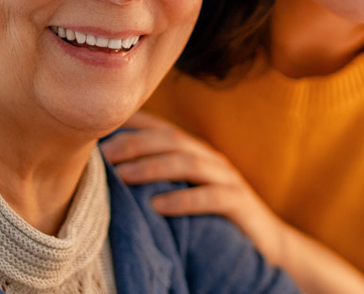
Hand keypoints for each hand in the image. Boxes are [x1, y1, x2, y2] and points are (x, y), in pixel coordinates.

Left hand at [100, 111, 286, 259]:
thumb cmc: (212, 217)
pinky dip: (183, 200)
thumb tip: (112, 172)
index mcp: (196, 151)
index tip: (99, 128)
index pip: (161, 127)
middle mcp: (211, 158)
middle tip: (104, 156)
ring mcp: (227, 178)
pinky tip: (158, 206)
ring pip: (188, 163)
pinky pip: (211, 197)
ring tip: (123, 177)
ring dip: (152, 167)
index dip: (132, 123)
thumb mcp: (185, 191)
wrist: (264, 241)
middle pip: (171, 139)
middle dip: (135, 144)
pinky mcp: (239, 203)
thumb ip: (158, 177)